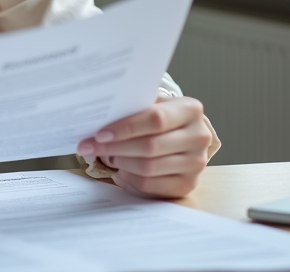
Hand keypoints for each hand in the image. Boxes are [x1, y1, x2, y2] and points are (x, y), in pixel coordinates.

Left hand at [77, 96, 211, 198]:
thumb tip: (100, 113)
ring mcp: (196, 163)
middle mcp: (199, 137)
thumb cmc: (162, 117)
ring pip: (148, 168)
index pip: (156, 119)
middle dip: (115, 147)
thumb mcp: (154, 104)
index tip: (100, 133)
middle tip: (90, 147)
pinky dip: (129, 178)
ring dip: (120, 163)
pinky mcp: (188, 184)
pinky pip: (150, 185)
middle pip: (150, 146)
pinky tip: (120, 170)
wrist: (184, 136)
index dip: (125, 127)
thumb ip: (134, 106)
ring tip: (107, 155)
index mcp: (190, 110)